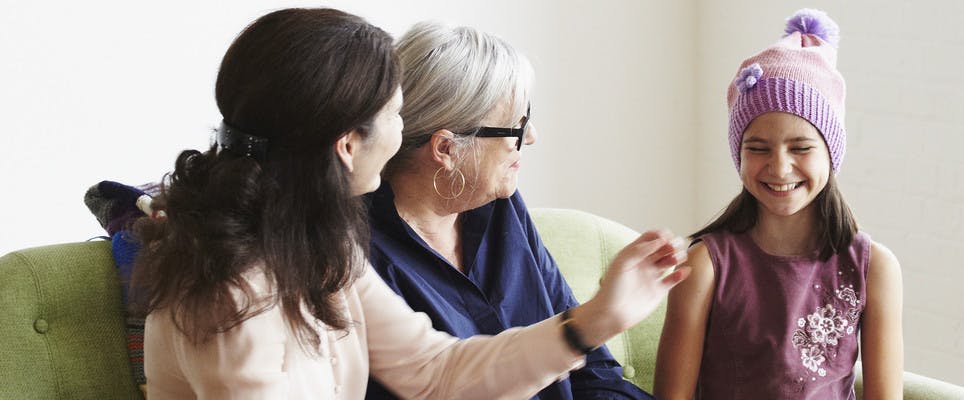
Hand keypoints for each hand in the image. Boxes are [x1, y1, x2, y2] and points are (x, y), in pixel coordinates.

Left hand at [569, 229, 690, 347]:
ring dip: (677, 256)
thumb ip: (639, 250)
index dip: (660, 235)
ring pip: (670, 261)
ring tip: (678, 258)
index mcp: (634, 254)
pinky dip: (681, 274)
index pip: (650, 237)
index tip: (666, 238)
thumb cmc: (612, 288)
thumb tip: (660, 241)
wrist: (612, 314)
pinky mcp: (658, 291)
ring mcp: (652, 276)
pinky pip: (673, 279)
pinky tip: (684, 271)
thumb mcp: (622, 264)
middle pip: (663, 247)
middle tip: (674, 247)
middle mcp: (644, 263)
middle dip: (672, 244)